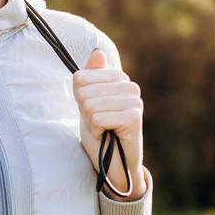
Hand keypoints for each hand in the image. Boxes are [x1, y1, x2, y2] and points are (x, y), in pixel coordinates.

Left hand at [72, 46, 144, 198]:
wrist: (115, 164)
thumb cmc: (101, 132)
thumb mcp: (89, 102)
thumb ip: (90, 77)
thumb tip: (97, 51)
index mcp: (119, 79)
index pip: (80, 78)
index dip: (80, 100)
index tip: (93, 112)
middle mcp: (131, 86)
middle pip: (84, 92)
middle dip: (85, 113)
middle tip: (100, 124)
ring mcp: (135, 101)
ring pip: (90, 106)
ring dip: (92, 124)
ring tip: (105, 130)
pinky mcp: (134, 118)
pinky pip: (98, 118)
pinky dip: (98, 132)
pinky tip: (109, 136)